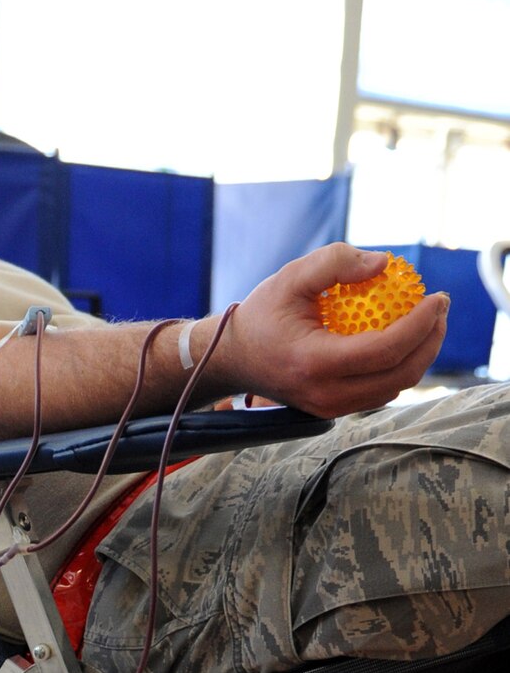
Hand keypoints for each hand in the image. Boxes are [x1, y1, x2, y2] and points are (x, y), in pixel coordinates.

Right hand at [225, 243, 448, 418]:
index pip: (386, 350)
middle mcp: (326, 394)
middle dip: (431, 339)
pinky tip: (404, 339)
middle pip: (400, 374)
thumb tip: (383, 264)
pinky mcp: (334, 410)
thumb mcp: (291, 277)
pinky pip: (380, 391)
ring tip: (428, 322)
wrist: (233, 359)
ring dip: (420, 354)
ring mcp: (330, 408)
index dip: (421, 324)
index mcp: (316, 363)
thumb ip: (335, 262)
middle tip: (440, 308)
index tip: (436, 297)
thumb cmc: (260, 315)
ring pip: (395, 387)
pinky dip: (400, 366)